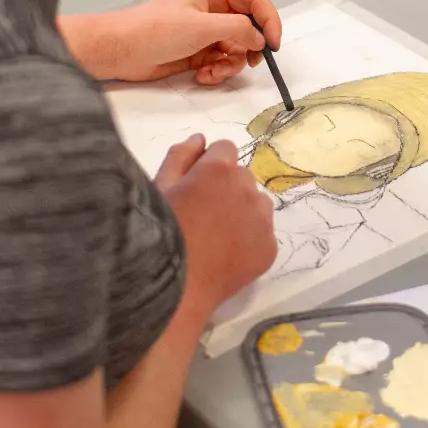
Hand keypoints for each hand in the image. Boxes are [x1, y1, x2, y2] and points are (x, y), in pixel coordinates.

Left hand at [62, 0, 281, 84]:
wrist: (120, 51)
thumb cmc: (156, 30)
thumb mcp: (201, 26)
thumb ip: (237, 30)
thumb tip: (260, 40)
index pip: (255, 1)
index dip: (269, 21)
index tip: (273, 45)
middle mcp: (214, 10)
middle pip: (249, 28)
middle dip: (250, 48)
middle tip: (249, 63)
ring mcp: (206, 32)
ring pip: (237, 50)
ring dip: (230, 65)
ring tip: (212, 72)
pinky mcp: (198, 53)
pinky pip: (221, 62)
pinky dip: (217, 72)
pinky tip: (201, 75)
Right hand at [156, 135, 276, 321]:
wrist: (173, 289)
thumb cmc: (157, 235)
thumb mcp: (159, 189)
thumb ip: (180, 156)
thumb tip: (200, 139)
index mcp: (219, 169)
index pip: (224, 149)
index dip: (208, 166)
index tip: (194, 186)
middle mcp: (248, 188)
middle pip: (241, 176)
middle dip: (226, 188)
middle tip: (201, 214)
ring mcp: (263, 220)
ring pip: (256, 203)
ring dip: (242, 210)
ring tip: (215, 236)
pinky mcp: (270, 248)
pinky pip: (263, 232)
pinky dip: (249, 239)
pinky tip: (227, 254)